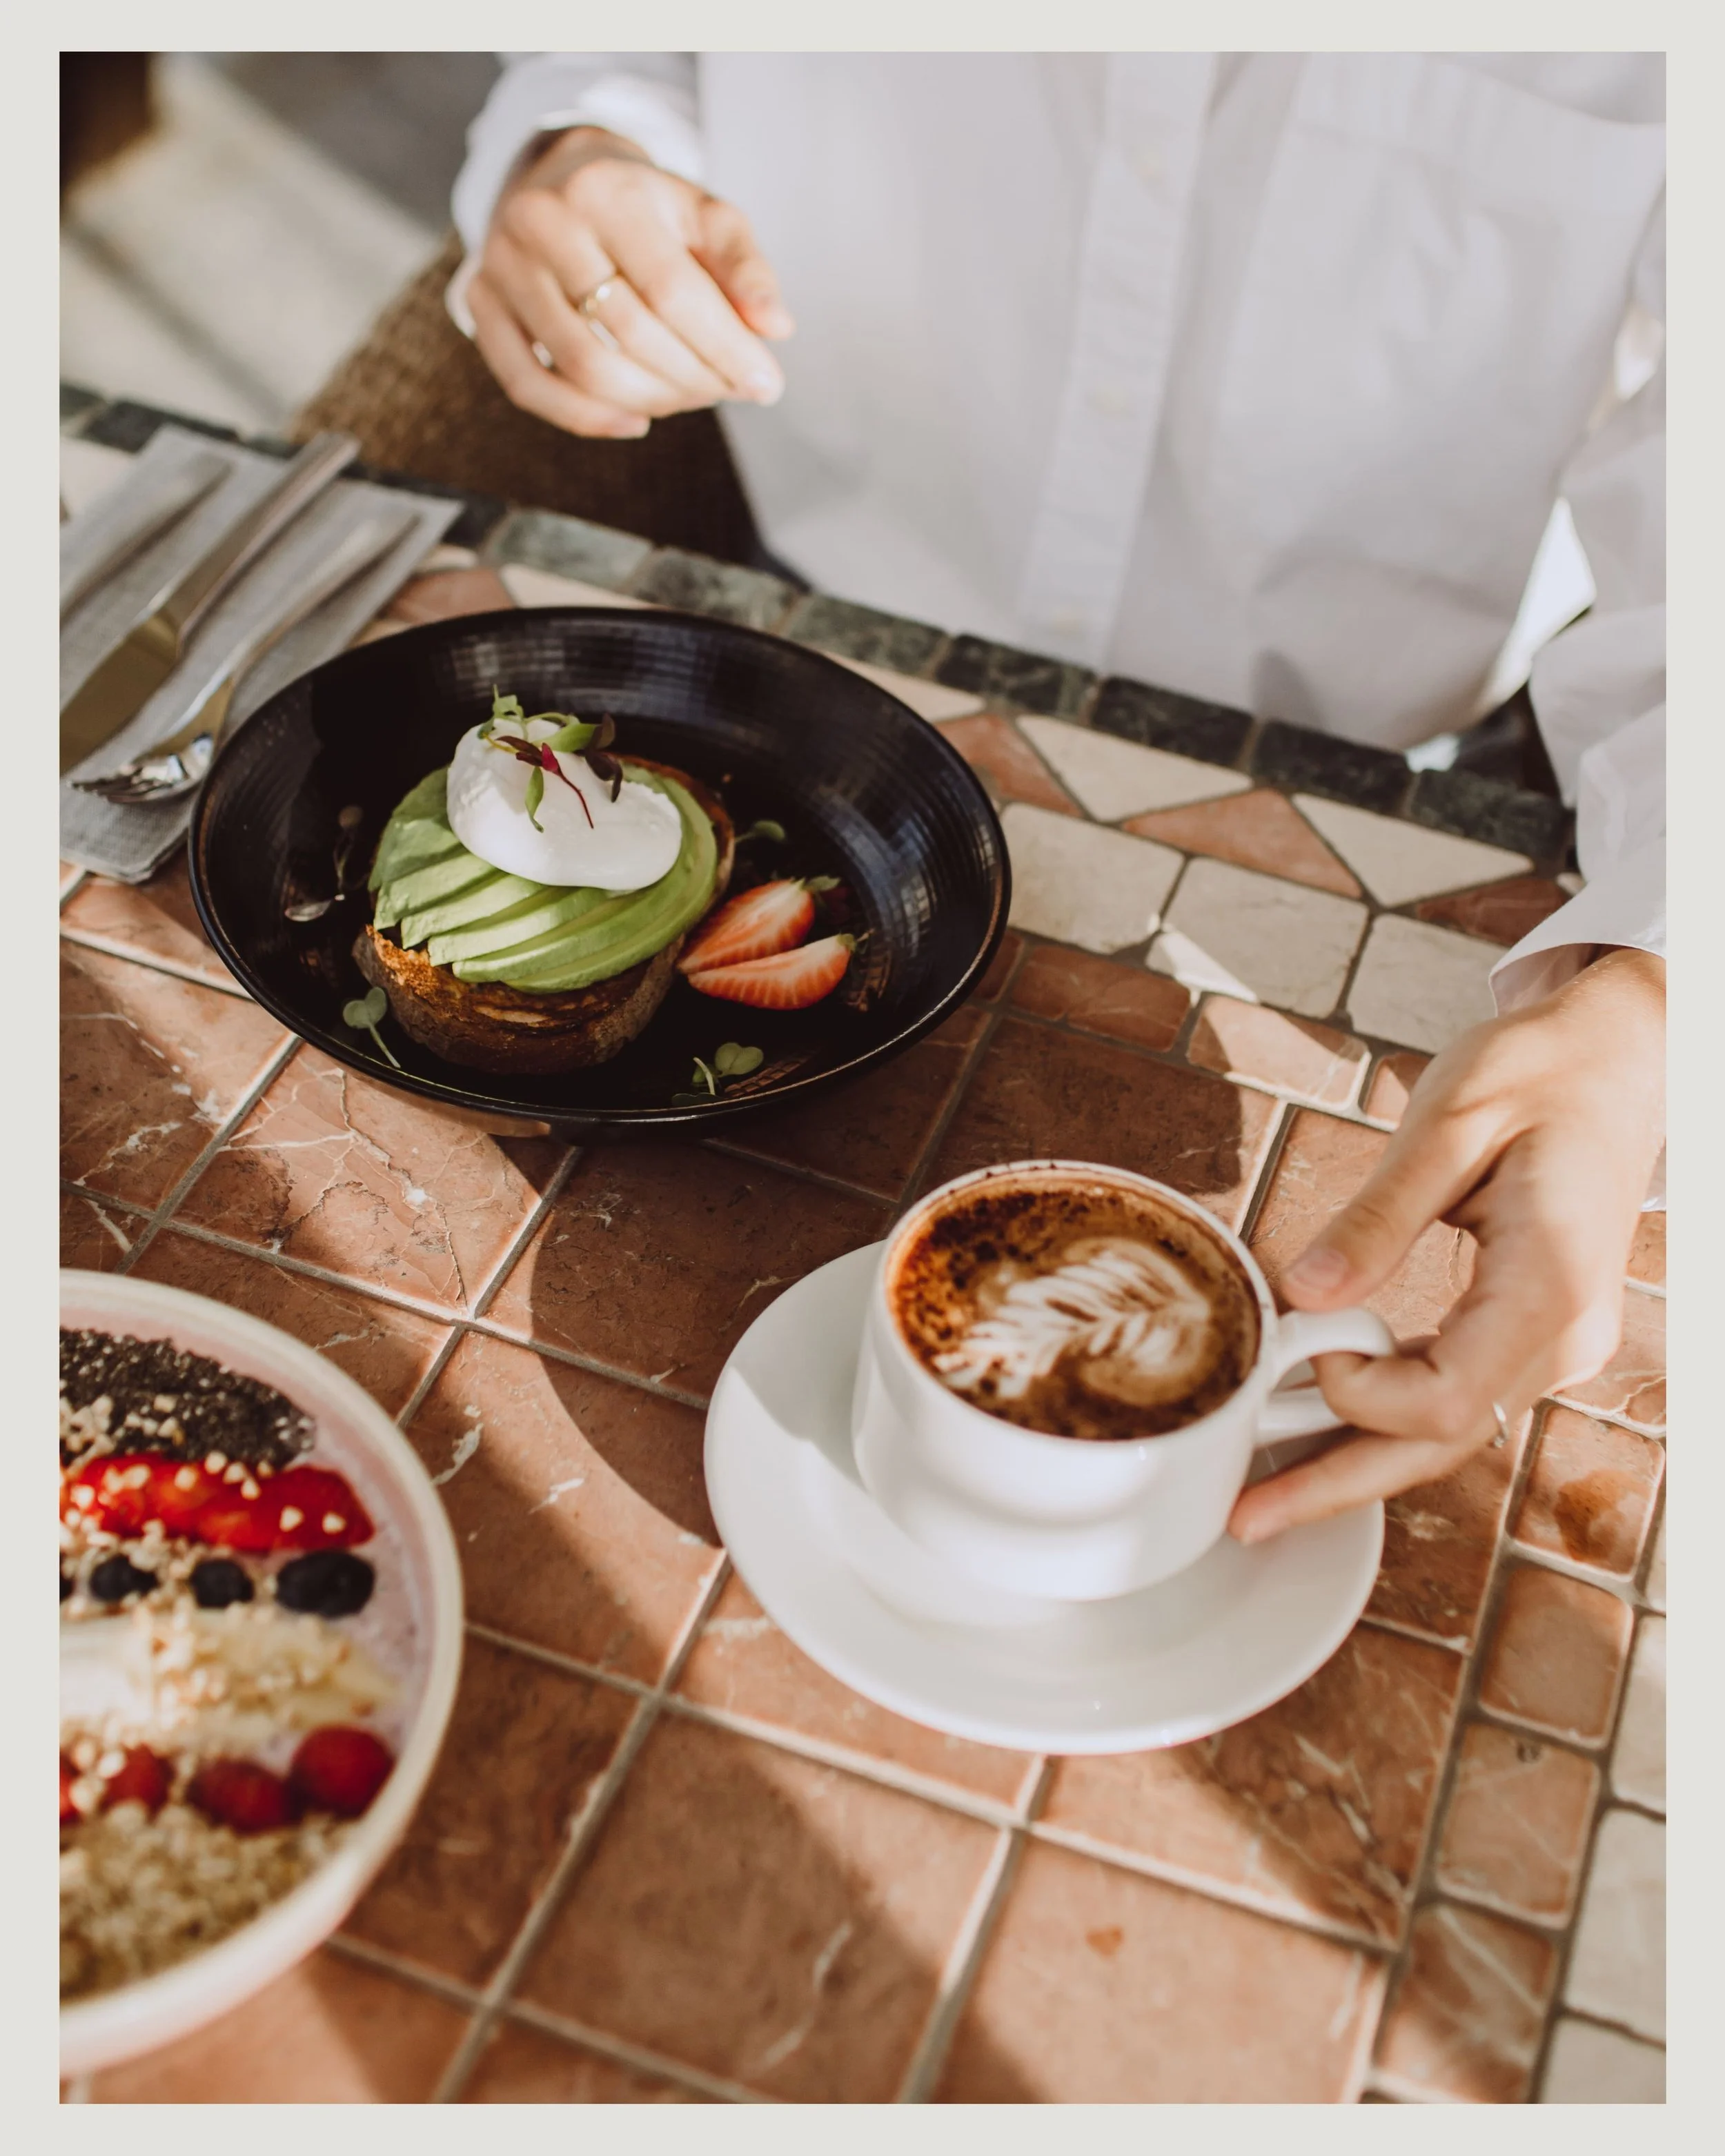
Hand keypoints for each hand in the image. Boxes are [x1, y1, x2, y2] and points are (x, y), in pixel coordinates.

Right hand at [468, 126, 793, 439]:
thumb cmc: (645, 208)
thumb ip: (745, 267)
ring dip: (650, 400)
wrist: (560, 177)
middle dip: (694, 378)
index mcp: (606, 192)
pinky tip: (636, 421)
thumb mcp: (704, 216)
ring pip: (583, 367)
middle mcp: (544, 223)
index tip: (766, 385)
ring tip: (690, 397)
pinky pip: (527, 385)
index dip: (725, 348)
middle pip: (629, 335)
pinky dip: (585, 418)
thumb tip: (776, 328)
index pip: (673, 290)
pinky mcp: (480, 303)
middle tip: (729, 391)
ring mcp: (503, 265)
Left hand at [1229, 947, 1663, 1542]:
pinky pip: (1458, 1390)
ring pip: (1451, 1429)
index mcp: (1548, 1284)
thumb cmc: (1543, 1072)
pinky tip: (1321, 1415)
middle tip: (1247, 1514)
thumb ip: (1378, 1216)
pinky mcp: (1533, 1327)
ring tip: (1266, 1484)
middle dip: (1340, 1485)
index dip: (1357, 1393)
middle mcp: (1564, 1333)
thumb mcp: (1452, 1122)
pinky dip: (1387, 1410)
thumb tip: (1304, 1291)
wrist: (1620, 1056)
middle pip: (1444, 1442)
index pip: (1446, 1397)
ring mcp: (1556, 1338)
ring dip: (1358, 1459)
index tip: (1294, 1343)